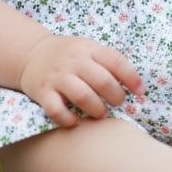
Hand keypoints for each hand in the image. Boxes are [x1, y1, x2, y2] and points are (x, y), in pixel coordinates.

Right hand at [18, 34, 144, 126]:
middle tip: (118, 103)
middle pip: (102, 81)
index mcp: (88, 49)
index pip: (115, 60)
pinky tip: (76, 121)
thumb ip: (108, 63)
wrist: (31, 54)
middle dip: (116, 96)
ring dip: (97, 109)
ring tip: (101, 113)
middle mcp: (73, 61)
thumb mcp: (88, 49)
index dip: (131, 77)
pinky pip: (56, 110)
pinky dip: (68, 119)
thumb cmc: (69, 56)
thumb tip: (136, 85)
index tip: (140, 92)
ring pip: (83, 96)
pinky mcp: (43, 92)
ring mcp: (57, 77)